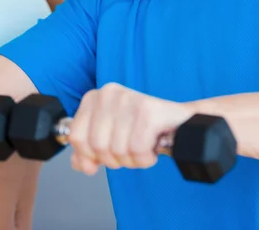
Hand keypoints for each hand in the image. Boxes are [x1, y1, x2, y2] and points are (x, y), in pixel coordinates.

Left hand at [67, 83, 193, 174]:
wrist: (182, 120)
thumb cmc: (145, 127)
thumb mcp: (110, 137)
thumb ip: (89, 151)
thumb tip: (79, 164)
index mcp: (94, 97)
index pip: (75, 136)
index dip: (89, 155)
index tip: (104, 156)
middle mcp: (108, 94)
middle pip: (96, 147)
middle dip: (114, 159)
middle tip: (130, 151)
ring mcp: (128, 100)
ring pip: (116, 150)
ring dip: (133, 160)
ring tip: (143, 147)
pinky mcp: (148, 112)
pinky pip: (137, 150)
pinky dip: (145, 158)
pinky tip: (152, 148)